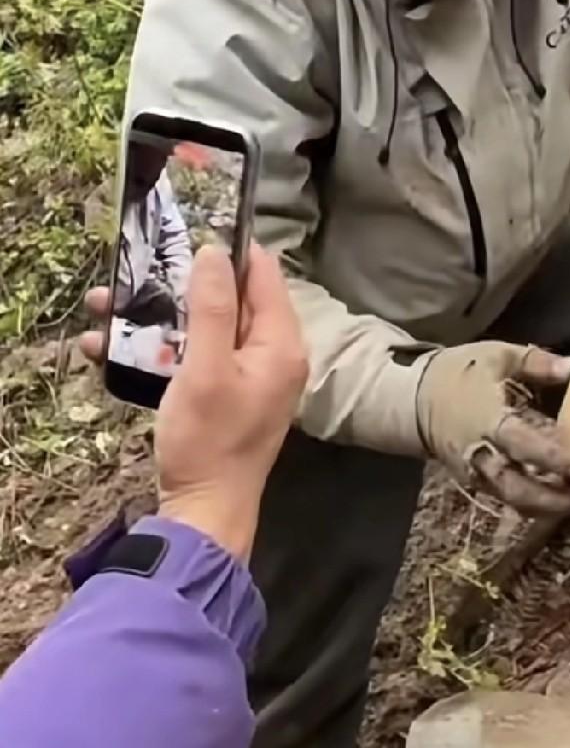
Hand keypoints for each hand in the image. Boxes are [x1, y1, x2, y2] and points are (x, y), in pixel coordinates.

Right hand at [83, 247, 306, 559]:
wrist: (206, 510)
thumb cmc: (208, 441)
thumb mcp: (206, 369)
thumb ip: (213, 309)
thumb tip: (214, 252)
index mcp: (281, 344)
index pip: (263, 274)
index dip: (227, 251)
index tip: (183, 237)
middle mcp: (273, 354)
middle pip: (232, 298)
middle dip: (182, 285)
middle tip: (137, 274)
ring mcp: (249, 375)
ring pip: (206, 327)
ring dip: (161, 317)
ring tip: (110, 308)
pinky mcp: (226, 393)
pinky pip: (196, 355)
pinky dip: (162, 348)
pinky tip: (116, 346)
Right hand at [416, 341, 569, 516]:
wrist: (412, 399)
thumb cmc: (457, 373)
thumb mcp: (496, 356)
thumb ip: (538, 363)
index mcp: (488, 420)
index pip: (523, 446)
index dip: (553, 460)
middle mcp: (481, 454)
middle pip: (517, 489)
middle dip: (554, 501)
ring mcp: (475, 472)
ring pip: (512, 500)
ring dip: (547, 507)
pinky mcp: (474, 481)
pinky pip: (506, 497)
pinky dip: (533, 502)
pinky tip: (560, 500)